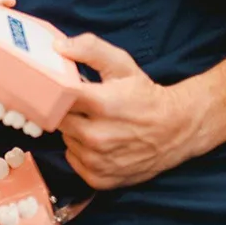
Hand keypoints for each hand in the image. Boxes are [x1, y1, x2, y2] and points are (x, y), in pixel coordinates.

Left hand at [56, 33, 206, 188]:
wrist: (178, 130)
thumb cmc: (146, 96)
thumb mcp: (122, 65)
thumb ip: (90, 49)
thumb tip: (58, 46)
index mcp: (101, 104)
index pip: (53, 97)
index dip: (47, 91)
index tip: (48, 88)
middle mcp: (97, 136)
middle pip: (56, 120)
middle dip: (63, 110)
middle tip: (79, 105)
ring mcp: (98, 160)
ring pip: (65, 140)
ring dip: (73, 131)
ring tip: (94, 124)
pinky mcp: (99, 178)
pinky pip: (73, 160)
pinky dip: (81, 151)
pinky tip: (98, 142)